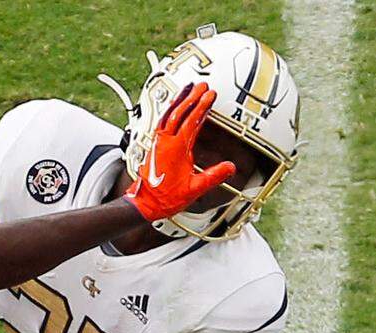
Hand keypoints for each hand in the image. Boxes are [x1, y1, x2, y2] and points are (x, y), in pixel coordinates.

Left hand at [125, 83, 236, 220]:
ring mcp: (158, 142)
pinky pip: (162, 122)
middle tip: (202, 86)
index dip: (201, 107)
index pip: (191, 121)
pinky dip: (169, 111)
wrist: (145, 203)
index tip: (210, 95)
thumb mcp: (194, 189)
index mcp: (176, 149)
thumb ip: (213, 177)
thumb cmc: (166, 197)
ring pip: (168, 115)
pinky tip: (174, 107)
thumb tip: (230, 167)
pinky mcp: (154, 145)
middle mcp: (165, 142)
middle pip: (178, 113)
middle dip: (191, 97)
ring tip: (188, 88)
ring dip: (179, 101)